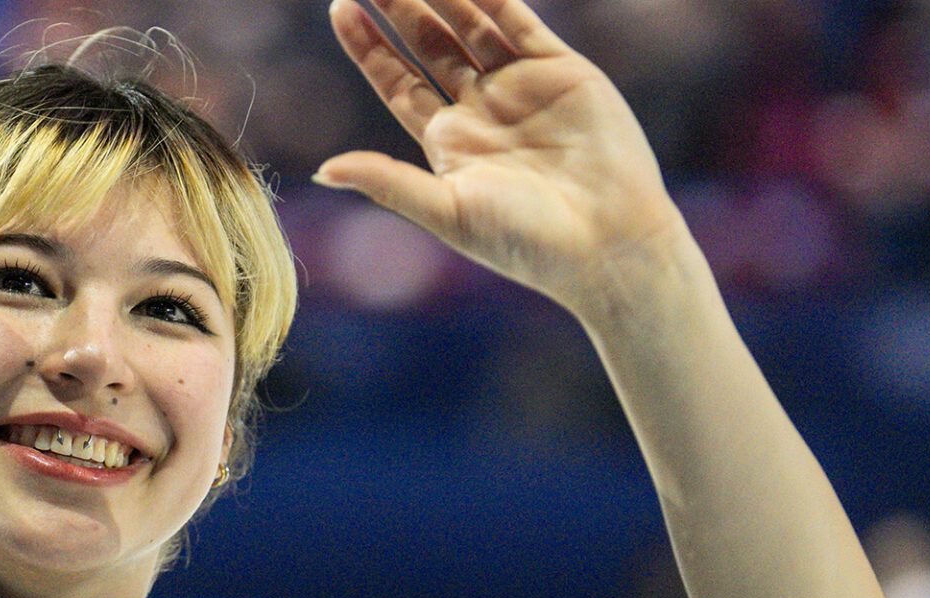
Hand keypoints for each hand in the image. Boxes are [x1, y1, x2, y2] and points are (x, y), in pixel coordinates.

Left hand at [316, 0, 688, 312]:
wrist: (608, 242)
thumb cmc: (525, 241)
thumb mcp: (447, 211)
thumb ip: (386, 183)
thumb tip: (321, 172)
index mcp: (448, 143)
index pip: (397, 82)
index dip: (369, 47)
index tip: (341, 8)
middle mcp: (480, 110)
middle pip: (429, 45)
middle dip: (400, 9)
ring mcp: (521, 87)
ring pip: (472, 26)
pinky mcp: (562, 71)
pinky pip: (520, 22)